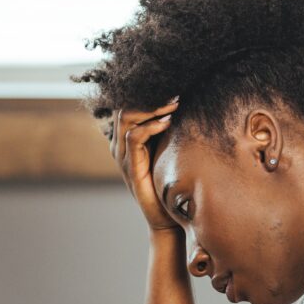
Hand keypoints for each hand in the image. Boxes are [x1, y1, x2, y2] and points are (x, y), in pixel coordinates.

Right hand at [109, 97, 182, 232]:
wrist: (165, 218)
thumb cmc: (169, 185)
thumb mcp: (168, 152)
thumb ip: (167, 132)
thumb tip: (183, 107)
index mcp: (127, 139)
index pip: (128, 104)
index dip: (146, 91)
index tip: (171, 85)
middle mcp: (120, 144)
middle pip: (124, 105)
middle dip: (150, 95)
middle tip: (175, 92)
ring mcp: (123, 155)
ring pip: (127, 117)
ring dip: (152, 107)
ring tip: (174, 104)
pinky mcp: (130, 167)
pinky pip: (133, 137)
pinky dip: (150, 126)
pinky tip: (168, 122)